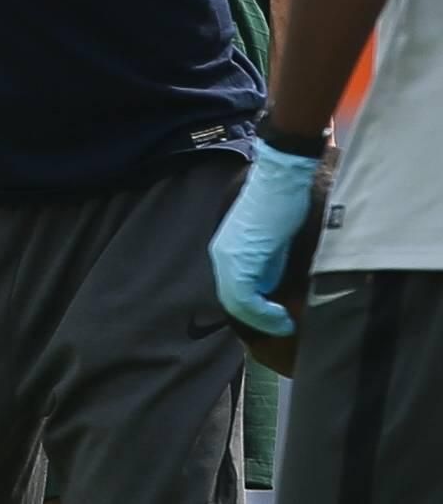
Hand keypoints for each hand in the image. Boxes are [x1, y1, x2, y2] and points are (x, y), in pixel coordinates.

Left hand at [209, 139, 322, 336]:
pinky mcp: (241, 257)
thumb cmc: (285, 204)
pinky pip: (244, 297)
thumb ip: (270, 265)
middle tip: (282, 329)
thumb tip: (279, 291)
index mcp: (229, 251)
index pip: (234, 293)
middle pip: (232, 301)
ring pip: (236, 303)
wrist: (283, 178)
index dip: (254, 313)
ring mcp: (228, 256)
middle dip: (258, 321)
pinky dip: (264, 314)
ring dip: (263, 321)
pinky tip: (283, 319)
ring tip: (285, 326)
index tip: (277, 323)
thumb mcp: (276, 243)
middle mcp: (222, 255)